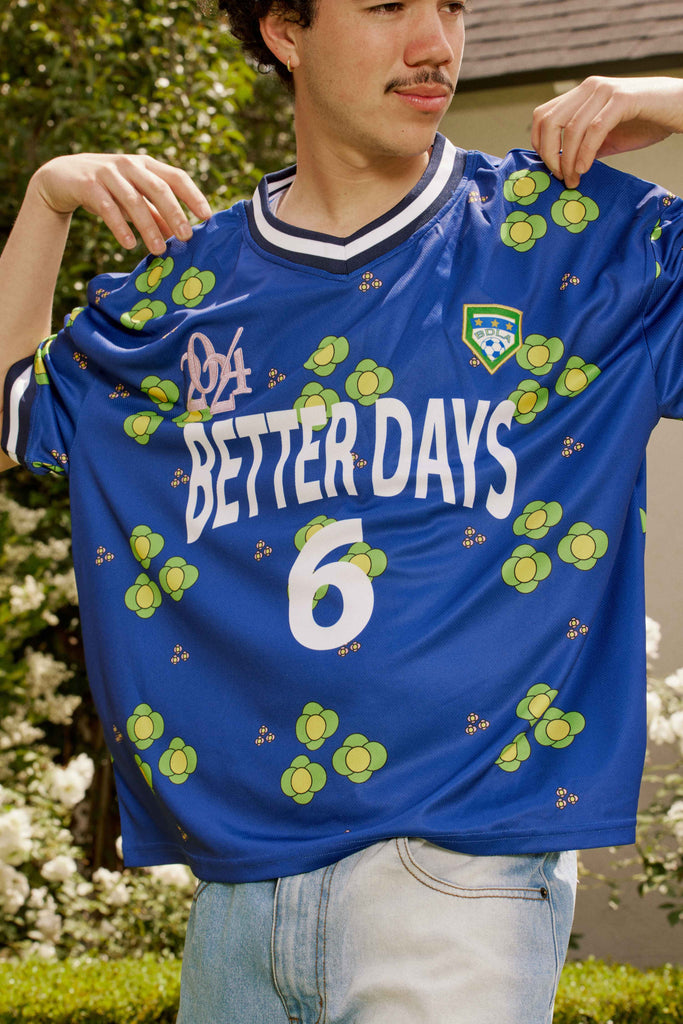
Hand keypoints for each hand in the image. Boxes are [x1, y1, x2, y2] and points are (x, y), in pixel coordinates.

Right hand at [30, 153, 211, 255]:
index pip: (176, 177)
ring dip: (149, 227)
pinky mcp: (88, 184)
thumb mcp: (134, 199)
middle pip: (158, 188)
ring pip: (134, 200)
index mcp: (147, 166)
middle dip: (175, 213)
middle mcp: (130, 165)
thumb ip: (156, 215)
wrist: (62, 178)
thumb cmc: (108, 190)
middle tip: (187, 237)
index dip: (193, 195)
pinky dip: (119, 226)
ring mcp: (108, 173)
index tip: (207, 216)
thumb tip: (179, 236)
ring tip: (159, 250)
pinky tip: (129, 244)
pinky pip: (107, 207)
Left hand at [531, 76, 682, 187]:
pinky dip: (586, 153)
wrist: (681, 107)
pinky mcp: (623, 98)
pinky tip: (585, 168)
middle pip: (550, 122)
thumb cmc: (645, 122)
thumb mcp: (607, 138)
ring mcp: (606, 90)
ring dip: (568, 160)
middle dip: (549, 155)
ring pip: (571, 128)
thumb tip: (560, 168)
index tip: (551, 168)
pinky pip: (595, 129)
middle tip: (560, 177)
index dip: (540, 145)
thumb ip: (583, 147)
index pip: (542, 116)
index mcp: (582, 94)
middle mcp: (590, 87)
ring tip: (574, 179)